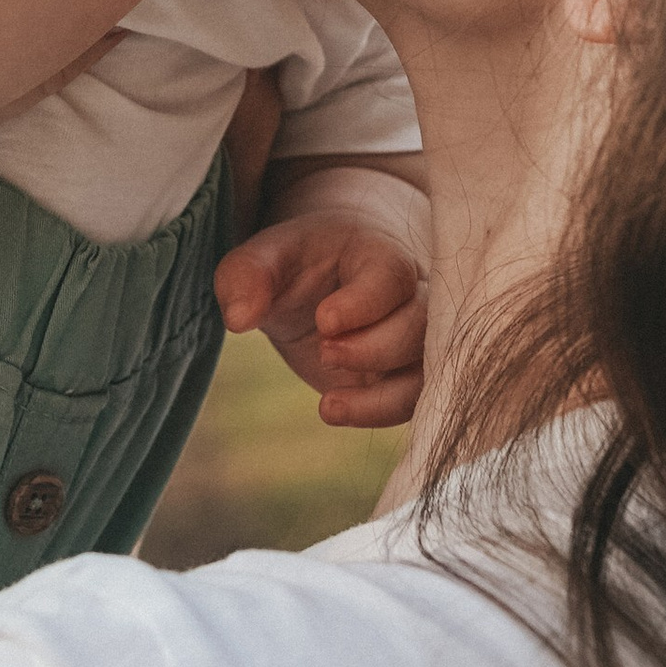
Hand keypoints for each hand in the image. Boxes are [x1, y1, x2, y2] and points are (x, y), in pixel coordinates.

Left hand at [214, 208, 425, 427]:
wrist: (323, 276)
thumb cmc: (295, 262)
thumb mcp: (264, 258)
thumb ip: (245, 276)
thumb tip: (238, 318)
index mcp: (379, 253)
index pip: (392, 275)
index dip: (364, 302)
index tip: (324, 321)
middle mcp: (410, 295)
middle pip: (422, 325)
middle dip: (377, 348)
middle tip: (325, 352)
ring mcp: (413, 338)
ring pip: (427, 371)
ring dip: (384, 396)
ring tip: (329, 404)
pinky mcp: (404, 373)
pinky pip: (413, 400)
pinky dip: (379, 413)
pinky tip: (332, 410)